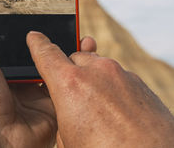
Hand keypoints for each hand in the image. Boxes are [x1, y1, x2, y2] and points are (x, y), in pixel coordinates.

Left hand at [0, 0, 96, 146]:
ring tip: (85, 36)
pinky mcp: (55, 106)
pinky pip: (69, 86)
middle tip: (72, 22)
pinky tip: (87, 56)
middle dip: (60, 38)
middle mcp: (24, 78)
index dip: (38, 26)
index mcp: (6, 66)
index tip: (50, 10)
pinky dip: (78, 73)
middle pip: (46, 53)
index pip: (25, 41)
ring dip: (73, 52)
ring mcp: (40, 92)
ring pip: (60, 67)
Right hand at [26, 32, 173, 147]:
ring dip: (92, 80)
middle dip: (69, 72)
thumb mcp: (68, 141)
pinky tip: (115, 111)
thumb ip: (62, 114)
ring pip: (98, 67)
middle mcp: (97, 71)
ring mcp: (121, 74)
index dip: (37, 44)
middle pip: (75, 59)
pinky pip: (116, 78)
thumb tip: (68, 108)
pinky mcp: (139, 82)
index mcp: (71, 85)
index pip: (47, 54)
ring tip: (96, 109)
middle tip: (70, 96)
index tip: (34, 36)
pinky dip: (111, 88)